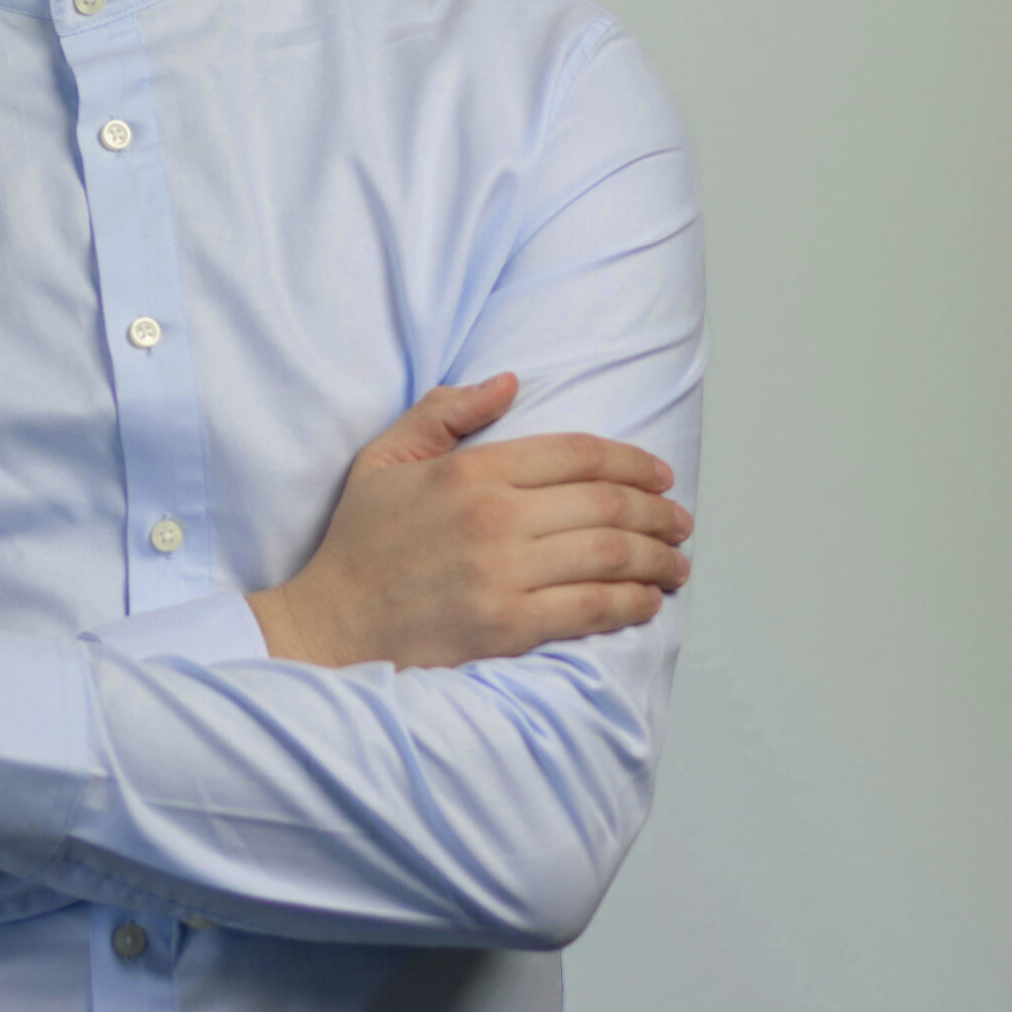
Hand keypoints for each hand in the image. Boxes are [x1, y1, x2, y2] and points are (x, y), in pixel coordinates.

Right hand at [248, 373, 690, 668]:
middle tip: (679, 521)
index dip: (632, 462)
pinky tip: (648, 601)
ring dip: (659, 559)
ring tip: (677, 563)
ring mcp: (503, 576)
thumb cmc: (360, 543)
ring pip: (611, 556)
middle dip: (659, 512)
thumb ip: (446, 411)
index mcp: (470, 471)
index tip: (659, 475)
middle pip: (607, 504)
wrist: (331, 623)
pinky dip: (632, 604)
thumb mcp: (386, 458)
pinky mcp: (508, 628)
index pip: (578, 454)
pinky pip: (592, 609)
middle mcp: (494, 519)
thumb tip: (509, 382)